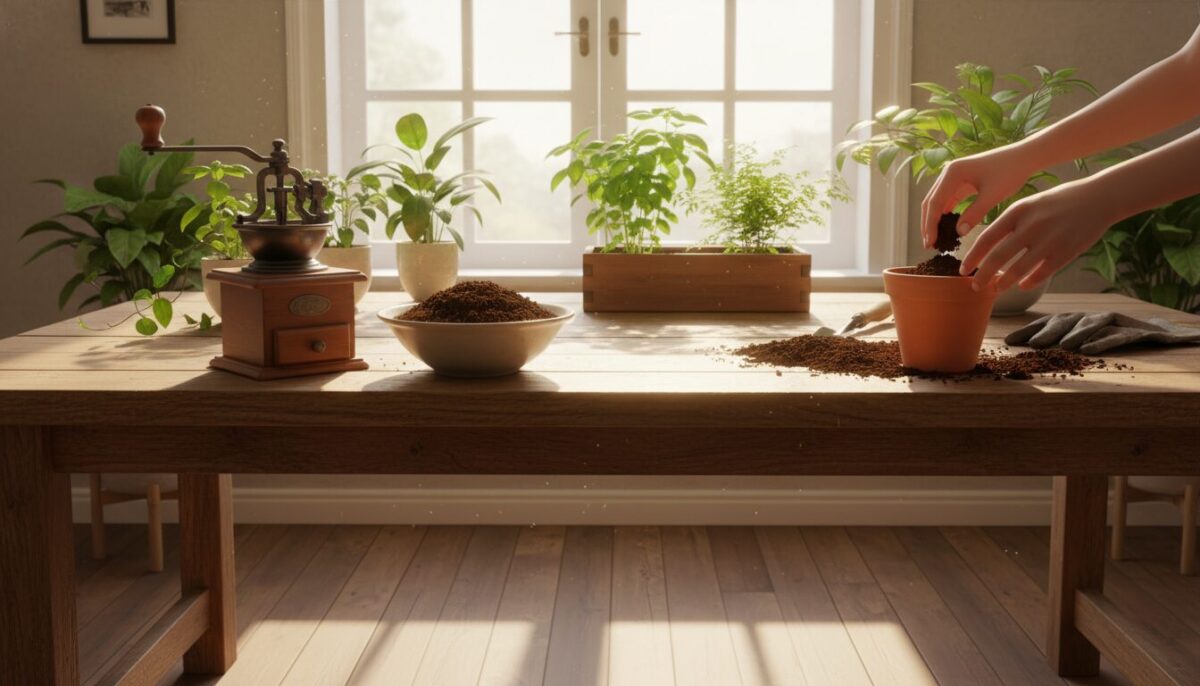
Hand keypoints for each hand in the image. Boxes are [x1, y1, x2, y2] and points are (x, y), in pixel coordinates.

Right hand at [920, 146, 1035, 248]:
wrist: (1024, 157)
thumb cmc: (1010, 172)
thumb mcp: (992, 195)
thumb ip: (974, 214)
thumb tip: (958, 233)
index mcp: (952, 173)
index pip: (934, 203)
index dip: (930, 225)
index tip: (931, 243)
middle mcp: (949, 172)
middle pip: (930, 202)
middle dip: (928, 224)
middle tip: (929, 245)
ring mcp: (953, 176)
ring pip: (937, 202)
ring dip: (934, 220)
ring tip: (936, 239)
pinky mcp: (961, 181)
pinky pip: (947, 200)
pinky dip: (945, 214)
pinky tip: (947, 228)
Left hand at [959, 179, 1117, 290]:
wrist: (1099, 197)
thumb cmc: (1058, 201)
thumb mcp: (1030, 204)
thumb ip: (1010, 223)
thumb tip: (987, 245)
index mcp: (1018, 211)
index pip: (987, 238)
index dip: (972, 257)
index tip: (963, 269)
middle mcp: (1031, 226)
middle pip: (998, 257)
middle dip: (982, 275)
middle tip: (974, 286)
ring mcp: (1049, 240)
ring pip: (1018, 269)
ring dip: (1003, 283)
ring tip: (995, 289)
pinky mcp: (1066, 252)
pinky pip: (1041, 274)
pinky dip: (1028, 282)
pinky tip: (1021, 286)